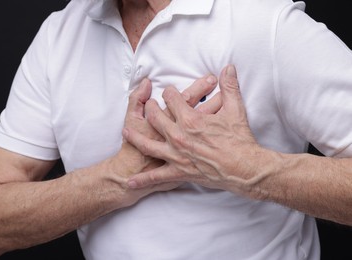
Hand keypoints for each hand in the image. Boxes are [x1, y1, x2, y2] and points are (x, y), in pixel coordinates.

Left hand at [124, 65, 263, 195]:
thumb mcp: (236, 110)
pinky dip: (143, 179)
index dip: (169, 92)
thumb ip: (230, 86)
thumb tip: (229, 67)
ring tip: (125, 132)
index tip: (168, 91)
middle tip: (149, 106)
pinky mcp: (179, 172)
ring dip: (135, 137)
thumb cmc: (239, 140)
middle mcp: (178, 136)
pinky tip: (130, 182)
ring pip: (148, 144)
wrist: (243, 168)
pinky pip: (157, 176)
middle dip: (150, 109)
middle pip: (156, 118)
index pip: (172, 99)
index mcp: (190, 119)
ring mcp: (176, 155)